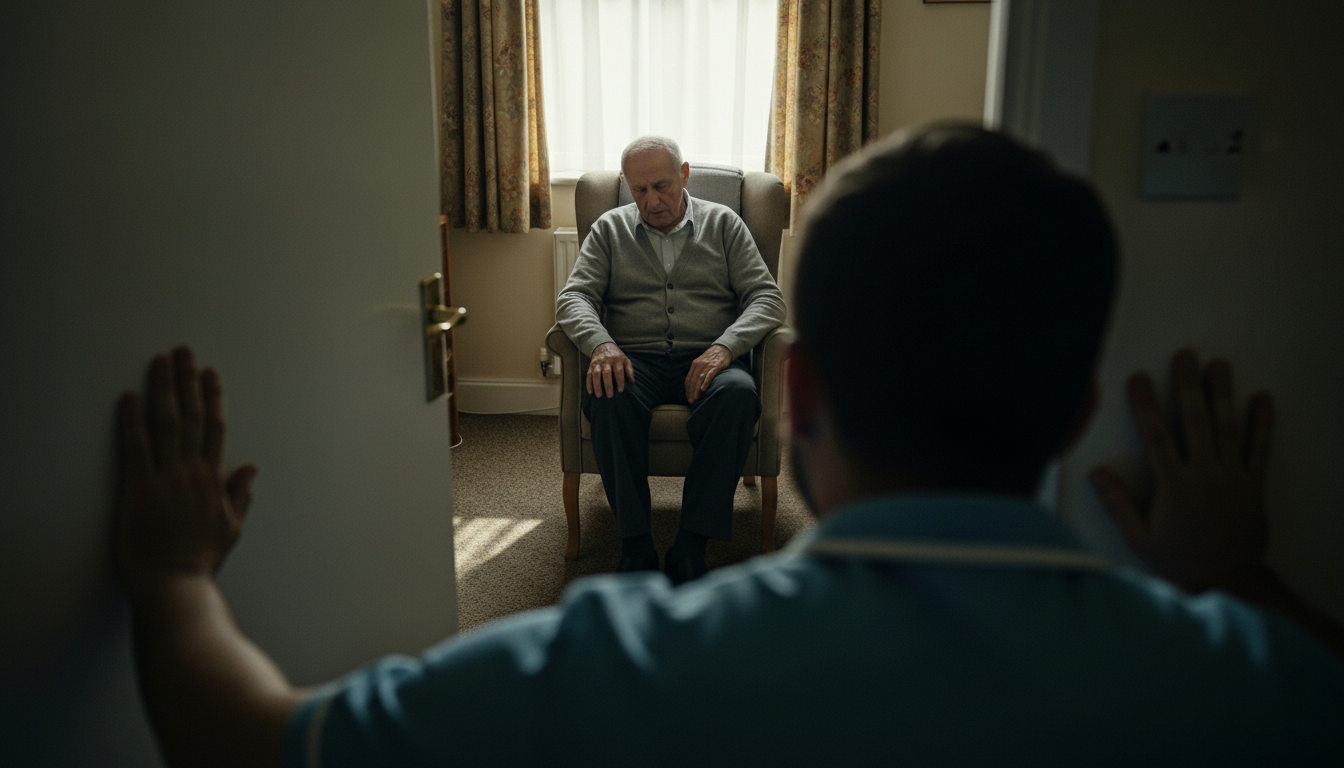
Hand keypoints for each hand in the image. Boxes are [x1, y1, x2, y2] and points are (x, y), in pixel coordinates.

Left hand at [116, 346, 256, 599]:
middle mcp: (193, 472)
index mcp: (213, 480)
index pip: (215, 428)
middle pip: (192, 416)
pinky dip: (133, 421)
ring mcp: (167, 478)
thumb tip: (251, 468)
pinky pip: (137, 447)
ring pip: (168, 423)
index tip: (210, 373)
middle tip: (184, 352)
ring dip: (164, 389)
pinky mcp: (141, 488)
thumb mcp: (231, 527)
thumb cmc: (200, 560)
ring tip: (161, 361)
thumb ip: (239, 495)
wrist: (175, 583)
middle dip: (187, 381)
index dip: (213, 397)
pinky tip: (130, 398)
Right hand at [586, 342, 634, 397]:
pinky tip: (590, 392)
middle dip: (608, 385)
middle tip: (610, 396)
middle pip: (606, 373)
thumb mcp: (625, 360)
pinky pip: (589, 374)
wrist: (603, 345)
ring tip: (599, 396)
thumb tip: (632, 382)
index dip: (619, 381)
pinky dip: (589, 383)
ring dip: (597, 385)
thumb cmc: (617, 356)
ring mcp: (598, 363)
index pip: (618, 371)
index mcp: (617, 360)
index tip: (620, 391)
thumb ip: (629, 370)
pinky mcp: (591, 365)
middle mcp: (606, 361)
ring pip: (596, 374)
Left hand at [685, 344, 733, 403]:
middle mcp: (699, 365)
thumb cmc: (712, 357)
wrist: (722, 348)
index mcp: (695, 365)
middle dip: (691, 392)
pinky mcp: (715, 367)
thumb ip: (697, 371)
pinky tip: (703, 389)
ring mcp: (707, 366)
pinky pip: (709, 376)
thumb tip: (693, 383)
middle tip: (691, 401)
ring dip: (696, 390)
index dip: (688, 389)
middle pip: (693, 381)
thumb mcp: (701, 362)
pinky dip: (705, 383)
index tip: (688, 396)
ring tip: (696, 398)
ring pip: (699, 380)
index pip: (688, 379)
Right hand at [1088, 349, 1273, 594]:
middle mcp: (1204, 475)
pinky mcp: (1253, 486)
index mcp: (1174, 486)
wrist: (1229, 584)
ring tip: (1220, 365)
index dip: (1145, 405)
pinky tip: (1263, 400)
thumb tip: (1097, 473)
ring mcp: (1232, 478)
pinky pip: (1260, 450)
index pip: (1155, 436)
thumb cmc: (1180, 565)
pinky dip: (1262, 424)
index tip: (1138, 379)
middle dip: (1188, 385)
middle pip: (1194, 421)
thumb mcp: (1139, 540)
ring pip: (1227, 428)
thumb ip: (1118, 505)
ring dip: (1222, 394)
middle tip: (1186, 355)